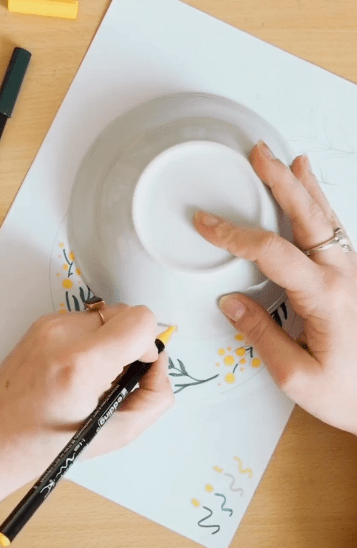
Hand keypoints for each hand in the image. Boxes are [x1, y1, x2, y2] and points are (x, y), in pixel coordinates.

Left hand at [0, 305, 173, 547]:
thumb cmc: (52, 446)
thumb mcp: (119, 434)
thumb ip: (156, 396)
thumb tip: (159, 361)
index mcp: (82, 364)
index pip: (140, 320)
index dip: (149, 344)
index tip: (136, 370)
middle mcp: (62, 335)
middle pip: (126, 313)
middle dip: (130, 343)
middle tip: (113, 379)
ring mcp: (48, 325)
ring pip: (106, 316)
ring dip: (109, 341)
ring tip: (90, 378)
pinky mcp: (40, 323)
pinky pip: (84, 320)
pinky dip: (89, 341)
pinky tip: (73, 371)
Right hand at [194, 139, 356, 434]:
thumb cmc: (349, 393)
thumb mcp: (296, 376)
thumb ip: (262, 334)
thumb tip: (230, 301)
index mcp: (325, 297)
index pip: (272, 252)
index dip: (234, 234)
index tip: (205, 223)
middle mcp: (343, 275)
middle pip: (308, 215)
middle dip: (280, 181)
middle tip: (258, 154)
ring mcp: (352, 272)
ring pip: (326, 218)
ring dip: (304, 187)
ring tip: (288, 160)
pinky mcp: (353, 277)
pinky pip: (335, 232)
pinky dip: (321, 207)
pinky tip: (314, 195)